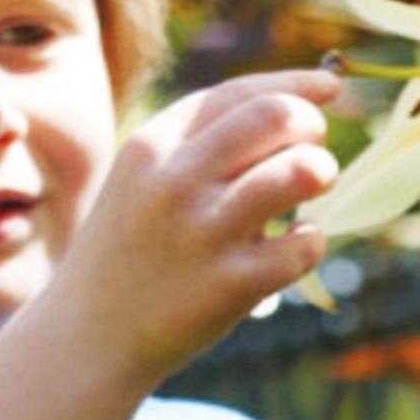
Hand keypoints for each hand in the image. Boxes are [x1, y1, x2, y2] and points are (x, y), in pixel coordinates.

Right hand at [55, 66, 341, 382]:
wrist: (88, 335)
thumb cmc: (131, 249)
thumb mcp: (141, 180)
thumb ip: (200, 144)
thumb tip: (294, 108)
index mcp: (152, 146)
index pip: (237, 92)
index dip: (294, 84)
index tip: (331, 86)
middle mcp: (177, 181)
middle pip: (276, 116)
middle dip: (310, 124)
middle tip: (313, 146)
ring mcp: (205, 233)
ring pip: (302, 171)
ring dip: (321, 172)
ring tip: (311, 188)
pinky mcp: (233, 284)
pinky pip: (306, 244)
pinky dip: (311, 239)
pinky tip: (294, 243)